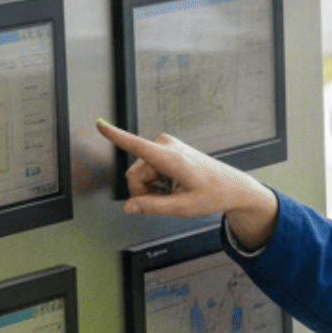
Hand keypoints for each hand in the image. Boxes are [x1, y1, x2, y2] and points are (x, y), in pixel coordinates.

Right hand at [96, 119, 279, 248]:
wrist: (231, 186)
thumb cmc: (213, 194)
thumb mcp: (183, 208)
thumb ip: (153, 207)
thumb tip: (129, 207)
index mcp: (172, 158)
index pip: (137, 145)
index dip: (116, 136)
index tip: (100, 124)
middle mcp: (167, 146)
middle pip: (134, 174)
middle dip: (144, 191)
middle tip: (166, 200)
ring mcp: (166, 146)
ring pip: (140, 174)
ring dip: (152, 188)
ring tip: (174, 192)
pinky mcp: (166, 148)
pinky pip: (148, 169)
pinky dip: (157, 182)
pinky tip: (173, 186)